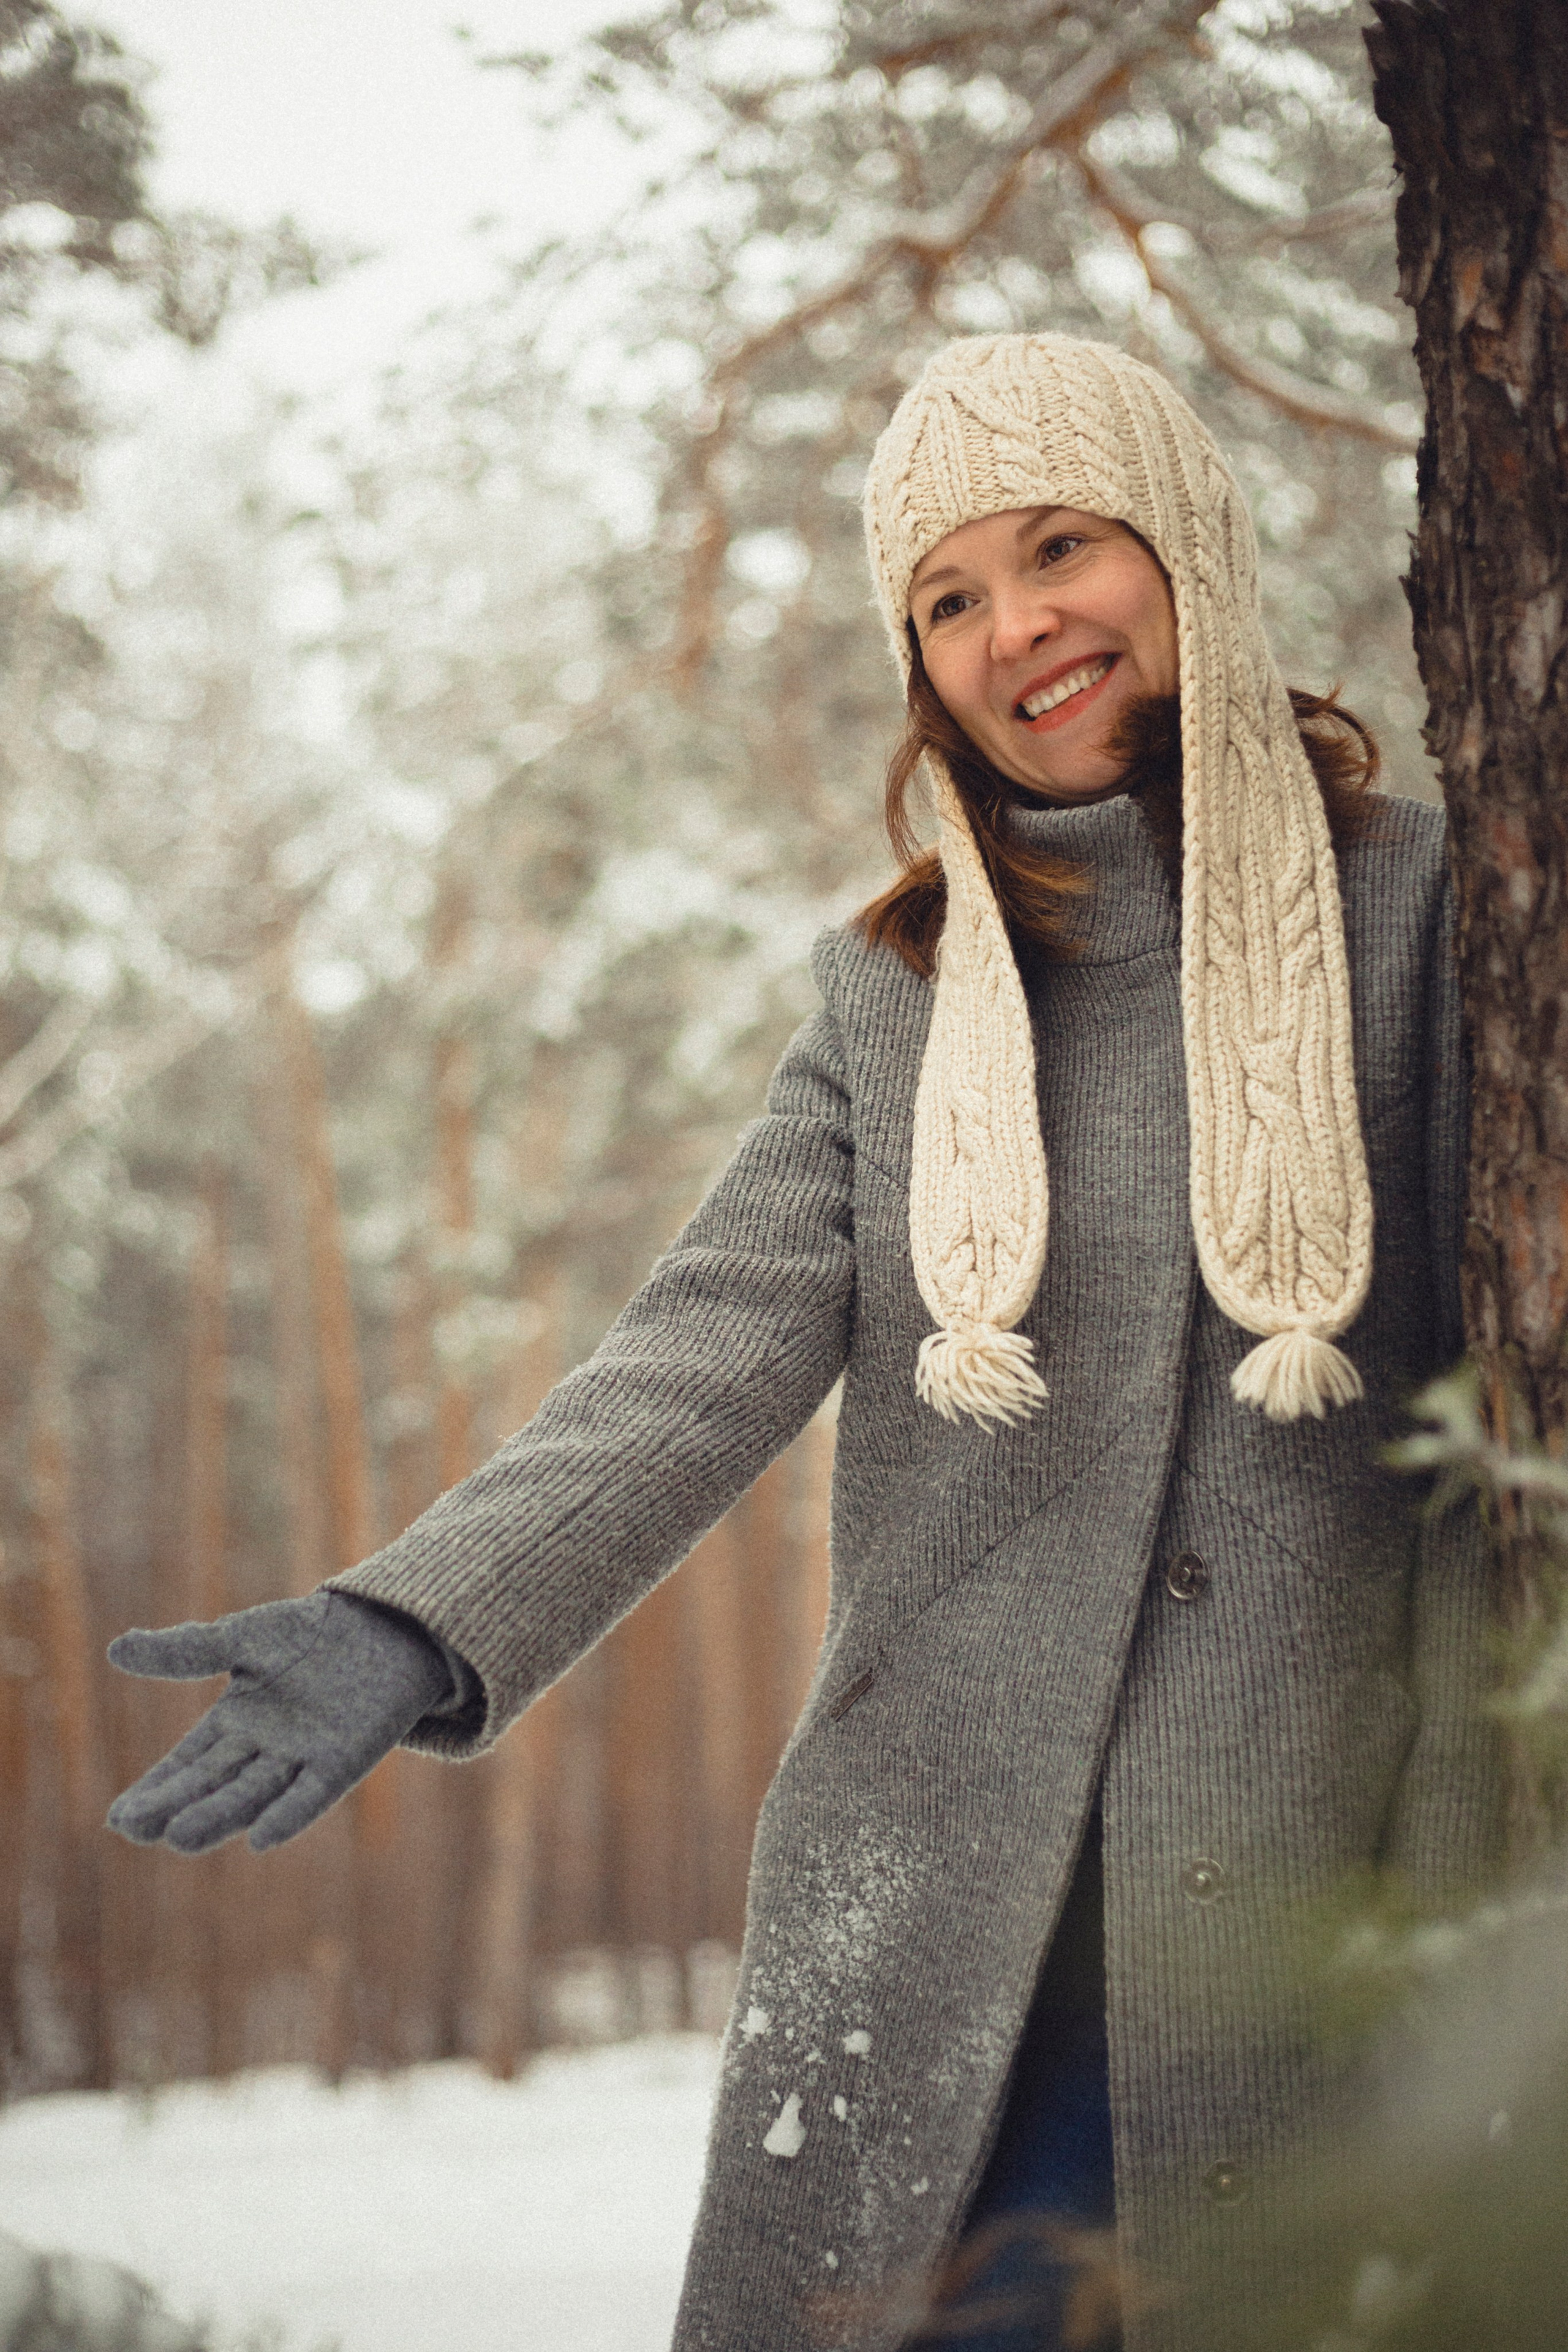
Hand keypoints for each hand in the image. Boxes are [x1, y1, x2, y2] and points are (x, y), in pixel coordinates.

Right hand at [106, 1590, 453, 1854]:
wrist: (382, 1628)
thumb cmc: (308, 1635)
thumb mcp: (240, 1638)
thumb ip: (186, 1651)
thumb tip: (115, 1650)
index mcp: (234, 1725)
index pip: (185, 1766)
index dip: (155, 1791)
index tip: (119, 1817)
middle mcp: (263, 1752)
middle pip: (211, 1786)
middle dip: (174, 1807)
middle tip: (134, 1827)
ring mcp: (302, 1760)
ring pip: (252, 1795)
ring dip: (218, 1817)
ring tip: (178, 1836)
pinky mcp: (342, 1762)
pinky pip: (311, 1795)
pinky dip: (288, 1814)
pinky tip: (262, 1838)